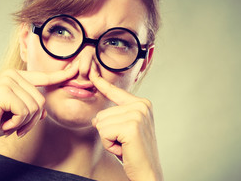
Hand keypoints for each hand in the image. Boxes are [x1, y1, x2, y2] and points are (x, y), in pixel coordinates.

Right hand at [0, 62, 78, 144]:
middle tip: (17, 125)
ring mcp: (8, 81)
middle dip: (33, 120)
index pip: (44, 77)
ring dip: (25, 123)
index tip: (77, 68)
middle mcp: (13, 75)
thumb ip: (32, 106)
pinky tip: (4, 123)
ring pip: (35, 107)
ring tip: (10, 124)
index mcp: (18, 77)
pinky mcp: (4, 91)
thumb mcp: (18, 112)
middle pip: (42, 100)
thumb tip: (45, 111)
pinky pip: (25, 112)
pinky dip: (17, 123)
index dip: (62, 75)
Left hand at [89, 66, 162, 180]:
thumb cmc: (134, 152)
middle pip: (102, 113)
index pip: (115, 92)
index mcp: (141, 103)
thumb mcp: (124, 129)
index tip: (92, 71)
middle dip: (107, 132)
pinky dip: (109, 145)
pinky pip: (104, 132)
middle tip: (124, 142)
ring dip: (108, 139)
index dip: (101, 83)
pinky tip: (123, 149)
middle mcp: (141, 105)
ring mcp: (138, 114)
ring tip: (124, 146)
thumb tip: (96, 118)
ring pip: (101, 123)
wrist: (148, 173)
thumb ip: (114, 117)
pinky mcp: (132, 126)